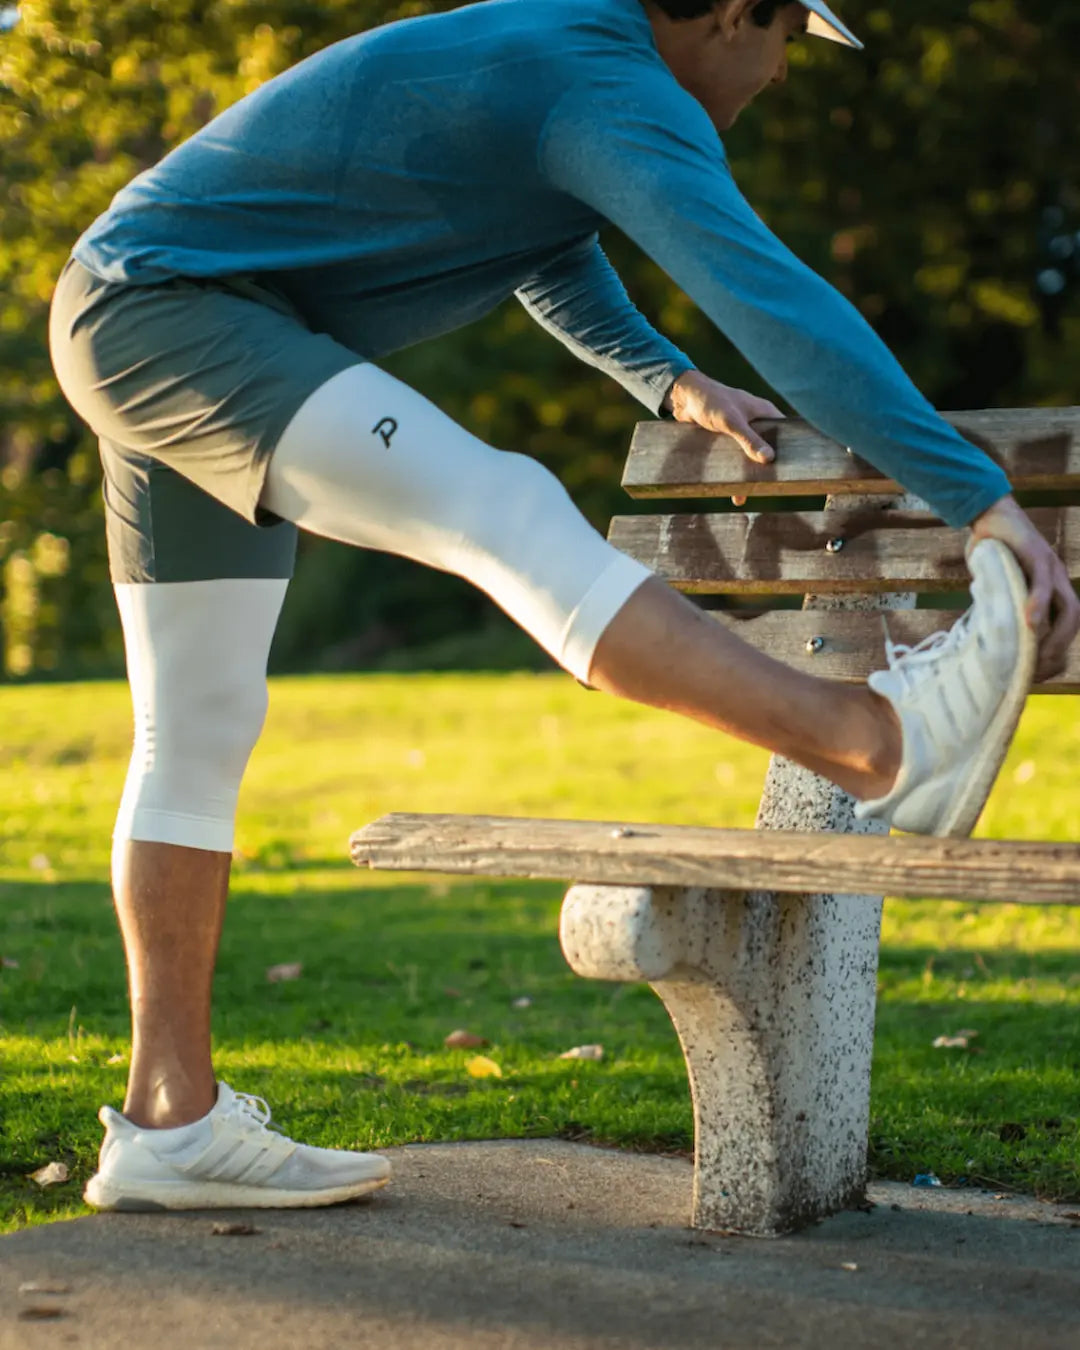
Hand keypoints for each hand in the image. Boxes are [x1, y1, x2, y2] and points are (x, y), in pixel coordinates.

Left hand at [664, 370, 783, 505]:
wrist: (683, 397)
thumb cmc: (710, 400)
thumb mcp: (731, 421)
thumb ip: (749, 439)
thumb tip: (769, 458)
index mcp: (765, 413)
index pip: (786, 434)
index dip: (790, 451)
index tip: (793, 471)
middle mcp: (756, 423)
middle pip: (767, 449)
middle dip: (766, 469)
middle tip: (767, 489)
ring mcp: (741, 432)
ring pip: (749, 456)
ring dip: (747, 474)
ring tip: (743, 494)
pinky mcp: (726, 440)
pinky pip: (734, 458)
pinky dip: (733, 472)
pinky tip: (731, 489)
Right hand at [969, 494, 1079, 681]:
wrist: (989, 513)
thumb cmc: (991, 552)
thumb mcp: (997, 586)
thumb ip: (1001, 606)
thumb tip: (986, 637)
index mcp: (1052, 590)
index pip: (1066, 628)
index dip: (1057, 653)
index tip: (1039, 674)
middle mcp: (1058, 581)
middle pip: (1074, 621)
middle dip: (1060, 649)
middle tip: (1038, 671)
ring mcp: (1051, 568)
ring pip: (1067, 607)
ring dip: (1055, 634)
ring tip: (1037, 654)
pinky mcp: (1037, 555)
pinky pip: (1042, 583)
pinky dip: (1038, 604)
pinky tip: (1029, 622)